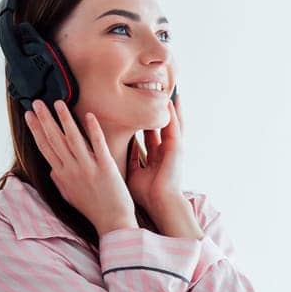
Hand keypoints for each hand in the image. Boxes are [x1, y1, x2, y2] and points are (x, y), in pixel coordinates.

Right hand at [23, 99, 137, 233]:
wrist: (112, 222)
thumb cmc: (92, 209)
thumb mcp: (69, 196)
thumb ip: (60, 180)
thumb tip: (52, 169)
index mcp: (62, 175)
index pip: (45, 147)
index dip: (36, 129)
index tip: (28, 114)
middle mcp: (72, 170)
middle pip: (55, 140)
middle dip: (44, 119)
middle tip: (37, 102)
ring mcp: (88, 168)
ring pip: (73, 139)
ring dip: (64, 120)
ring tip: (58, 103)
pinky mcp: (106, 168)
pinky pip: (98, 145)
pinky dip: (93, 130)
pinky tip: (88, 115)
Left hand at [126, 91, 184, 216]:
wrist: (160, 203)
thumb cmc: (147, 193)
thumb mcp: (133, 173)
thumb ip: (127, 160)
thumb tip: (112, 152)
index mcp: (156, 157)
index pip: (150, 134)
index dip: (145, 121)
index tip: (139, 107)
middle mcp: (166, 150)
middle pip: (163, 124)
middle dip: (159, 109)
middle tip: (156, 91)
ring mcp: (174, 148)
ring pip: (173, 122)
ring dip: (171, 106)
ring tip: (170, 89)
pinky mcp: (178, 148)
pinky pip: (176, 126)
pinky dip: (173, 113)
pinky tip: (171, 100)